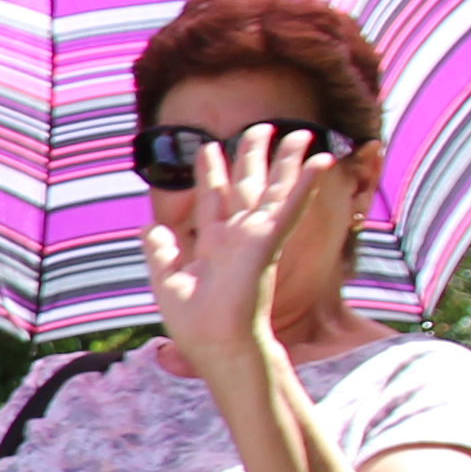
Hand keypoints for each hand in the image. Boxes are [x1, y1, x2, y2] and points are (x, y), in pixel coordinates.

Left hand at [143, 121, 315, 376]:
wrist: (214, 343)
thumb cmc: (195, 323)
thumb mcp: (168, 281)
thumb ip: (160, 252)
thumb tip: (149, 226)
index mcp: (215, 246)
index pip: (214, 200)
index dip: (212, 173)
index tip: (209, 147)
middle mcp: (238, 238)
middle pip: (247, 186)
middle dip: (252, 155)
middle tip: (258, 128)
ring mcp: (255, 238)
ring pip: (273, 189)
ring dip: (287, 161)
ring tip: (298, 133)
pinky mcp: (268, 241)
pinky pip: (289, 207)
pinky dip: (304, 184)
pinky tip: (321, 162)